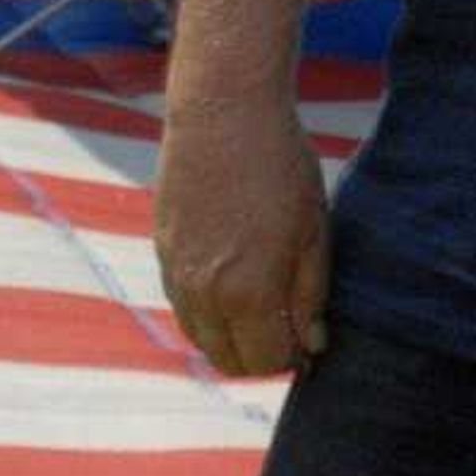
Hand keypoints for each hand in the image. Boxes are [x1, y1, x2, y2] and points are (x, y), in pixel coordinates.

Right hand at [153, 87, 329, 376]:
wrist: (224, 114)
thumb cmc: (281, 165)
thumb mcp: (313, 229)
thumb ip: (309, 294)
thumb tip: (311, 345)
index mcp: (247, 293)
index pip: (265, 362)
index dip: (292, 358)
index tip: (310, 342)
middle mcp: (203, 295)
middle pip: (228, 359)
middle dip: (261, 356)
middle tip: (290, 331)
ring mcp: (175, 275)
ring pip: (201, 337)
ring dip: (231, 337)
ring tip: (266, 309)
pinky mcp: (162, 252)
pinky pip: (183, 306)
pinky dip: (208, 312)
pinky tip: (235, 285)